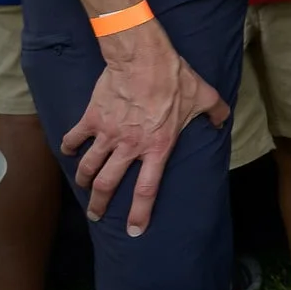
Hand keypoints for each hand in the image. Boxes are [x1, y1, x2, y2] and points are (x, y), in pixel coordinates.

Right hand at [61, 20, 230, 236]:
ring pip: (88, 166)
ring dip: (83, 179)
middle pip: (108, 184)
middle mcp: (130, 146)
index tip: (134, 231)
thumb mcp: (204, 96)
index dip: (140, 213)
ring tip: (83, 186)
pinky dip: (68, 147)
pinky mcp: (92, 118)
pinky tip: (68, 152)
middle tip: (96, 215)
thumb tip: (223, 120)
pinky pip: (74, 138)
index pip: (147, 189)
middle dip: (99, 204)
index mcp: (158, 147)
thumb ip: (215, 112)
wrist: (142, 58)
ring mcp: (108, 134)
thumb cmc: (175, 78)